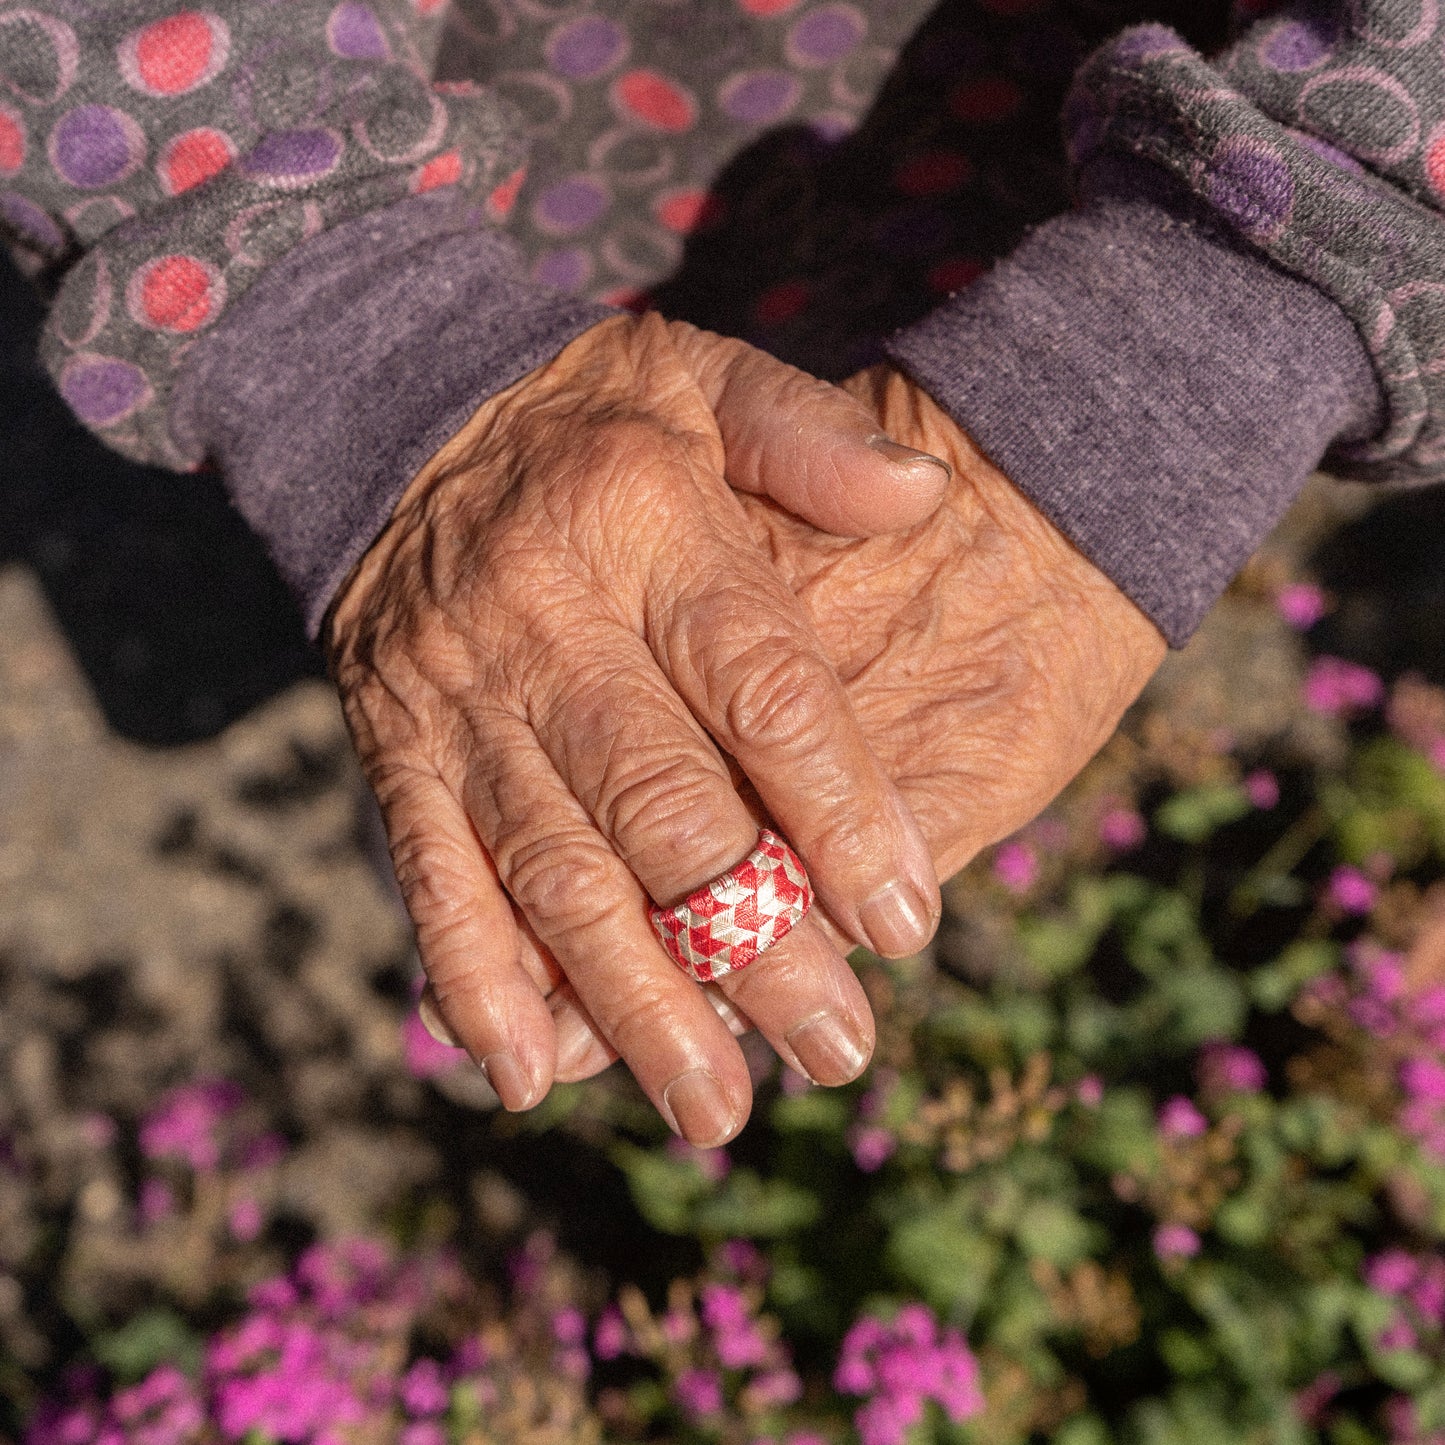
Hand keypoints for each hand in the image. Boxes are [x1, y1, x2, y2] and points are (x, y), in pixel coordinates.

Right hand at [326, 315, 951, 1143]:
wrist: (393, 411)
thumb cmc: (586, 412)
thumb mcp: (705, 378)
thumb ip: (813, 438)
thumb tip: (926, 499)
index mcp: (644, 531)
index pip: (762, 692)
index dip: (840, 814)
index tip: (908, 925)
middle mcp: (546, 625)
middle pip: (665, 813)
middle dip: (755, 947)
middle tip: (839, 1051)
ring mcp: (459, 699)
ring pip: (555, 875)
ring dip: (634, 1007)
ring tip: (717, 1112)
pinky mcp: (393, 750)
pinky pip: (432, 879)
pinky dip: (475, 984)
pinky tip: (530, 1079)